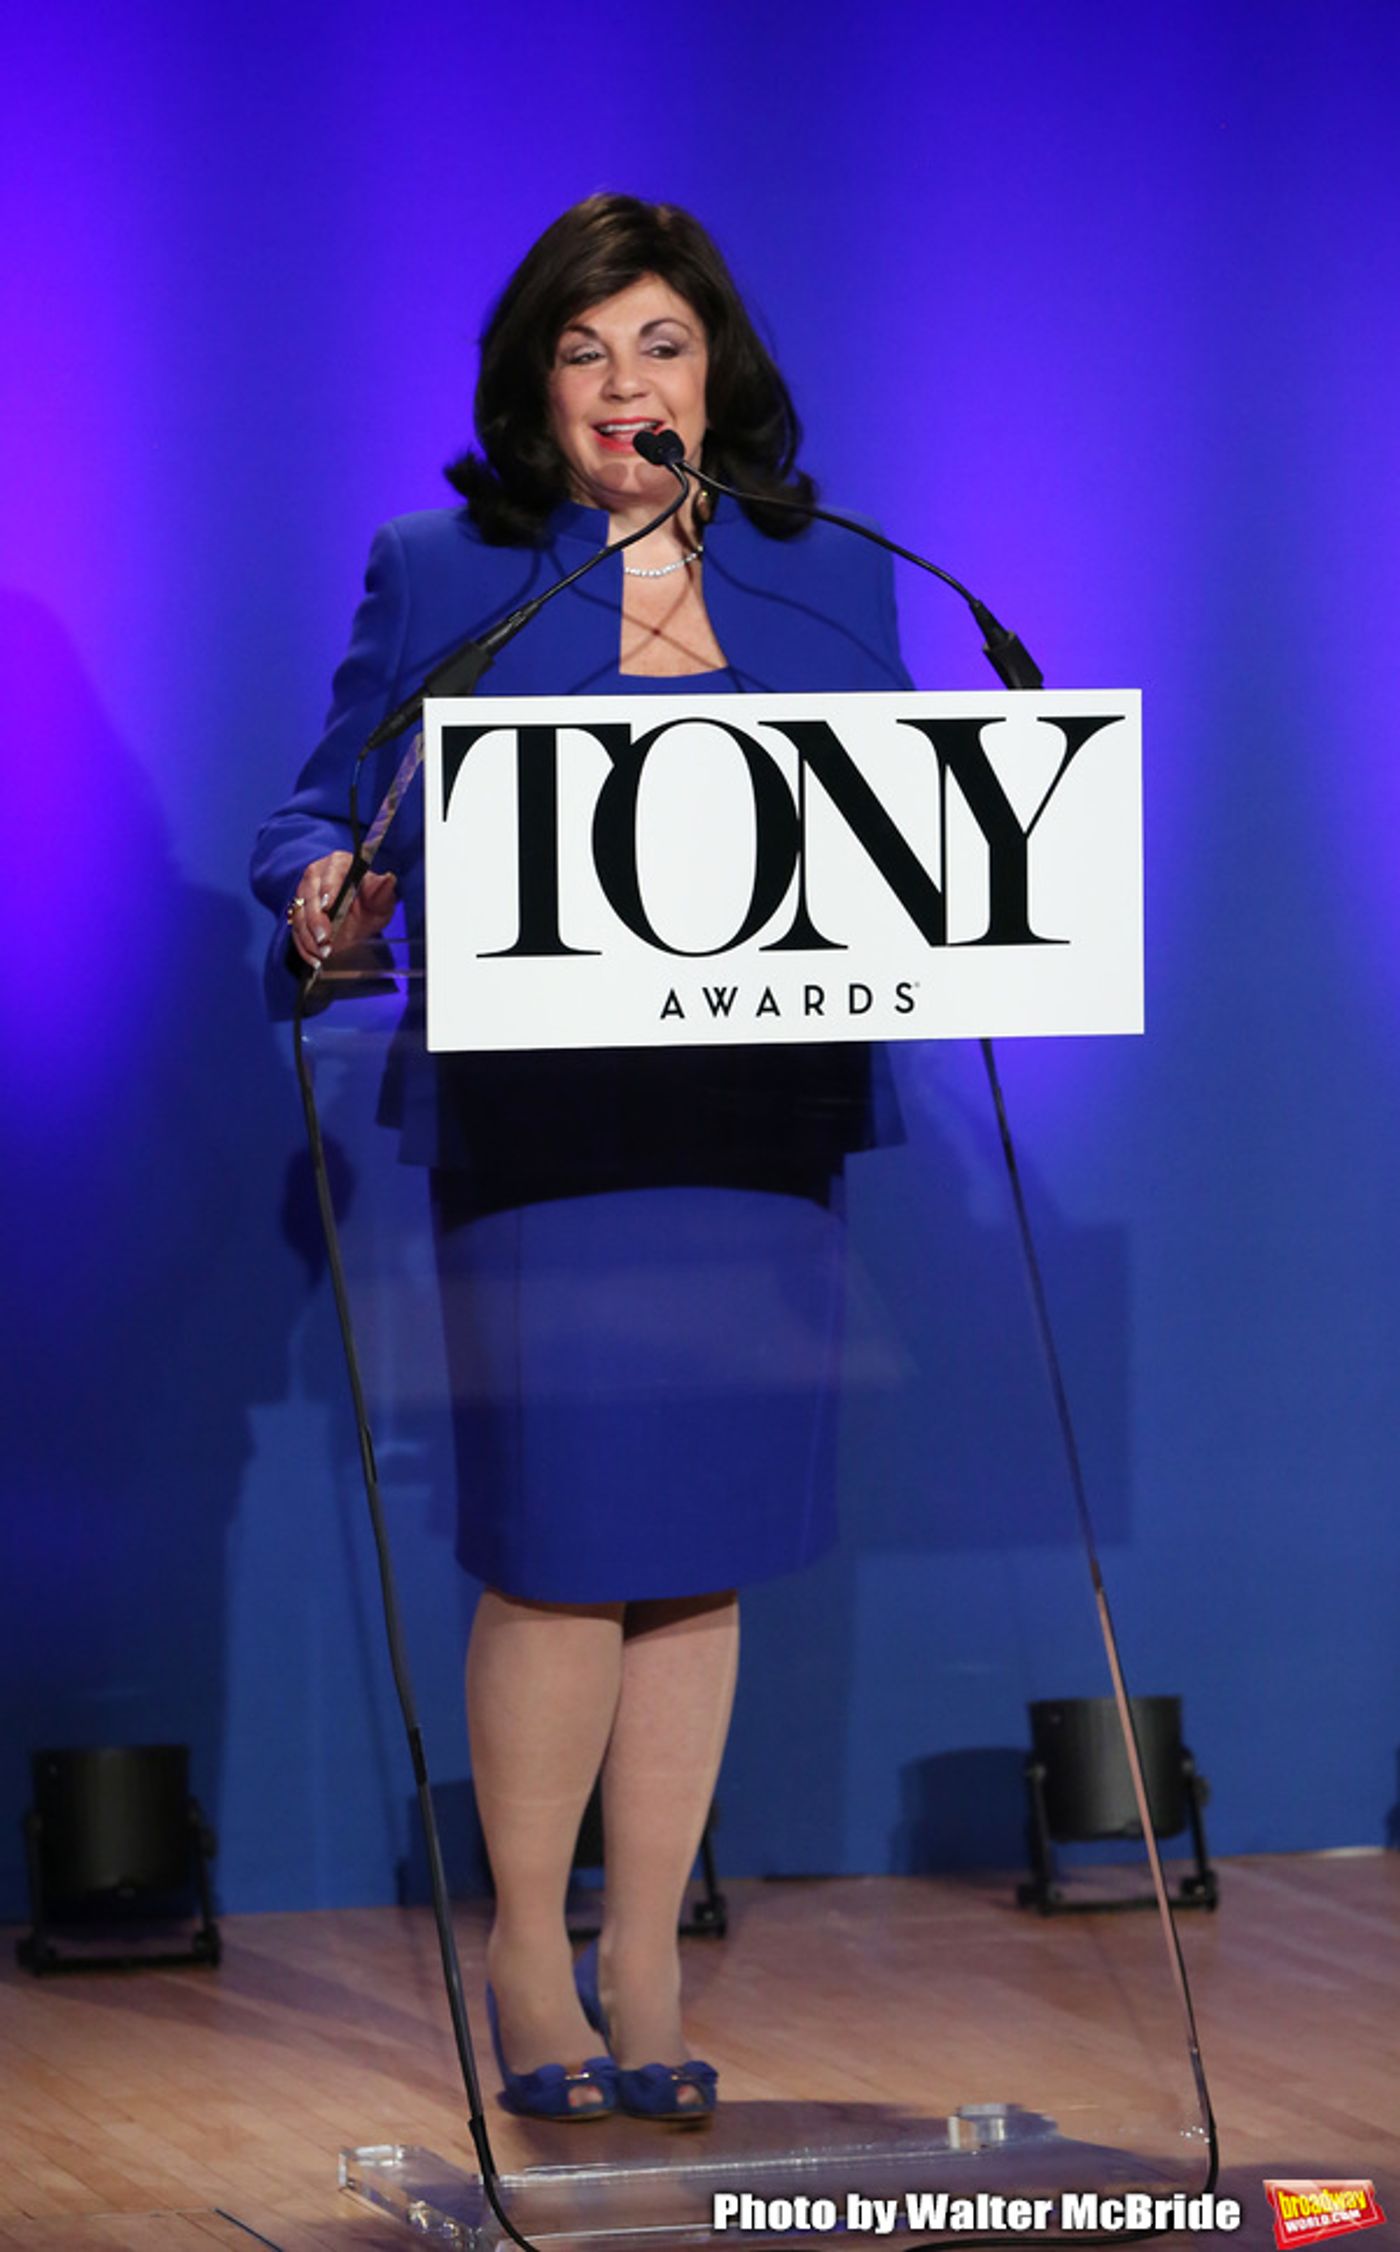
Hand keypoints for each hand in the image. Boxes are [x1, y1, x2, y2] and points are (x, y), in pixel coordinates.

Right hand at [287, 852, 397, 967]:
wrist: (360, 916)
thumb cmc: (371, 904)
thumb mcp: (381, 901)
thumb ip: (382, 892)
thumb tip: (389, 879)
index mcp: (338, 864)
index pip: (330, 874)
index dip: (328, 890)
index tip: (328, 906)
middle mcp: (317, 875)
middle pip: (310, 895)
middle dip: (315, 919)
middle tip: (324, 938)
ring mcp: (304, 894)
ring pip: (299, 914)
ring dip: (308, 936)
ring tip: (323, 953)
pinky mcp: (298, 913)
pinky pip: (295, 930)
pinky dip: (303, 946)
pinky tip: (314, 959)